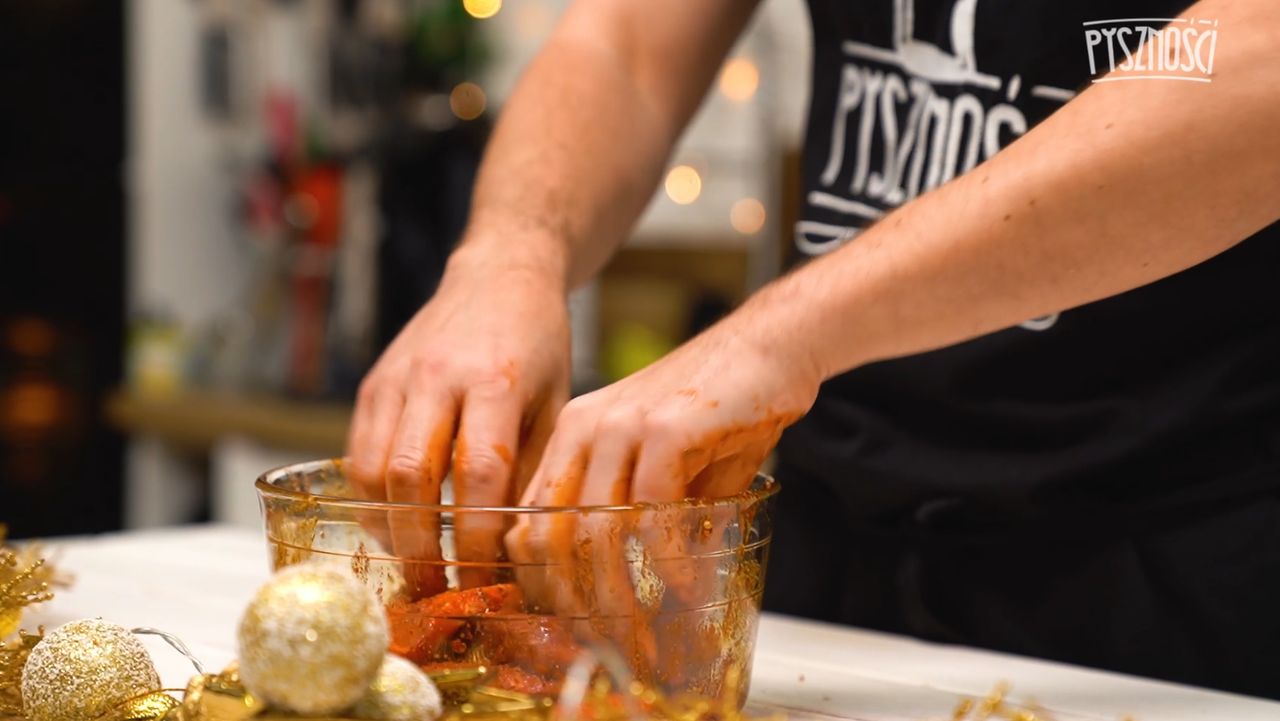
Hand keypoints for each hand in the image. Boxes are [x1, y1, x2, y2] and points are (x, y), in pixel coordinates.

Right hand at [346, 244, 569, 595]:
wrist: (498, 274)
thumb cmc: (539, 343)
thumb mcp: (557, 400)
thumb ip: (534, 465)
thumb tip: (515, 542)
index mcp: (496, 379)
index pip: (478, 471)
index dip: (476, 532)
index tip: (484, 572)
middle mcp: (438, 376)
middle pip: (411, 476)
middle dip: (419, 542)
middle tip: (436, 584)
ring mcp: (398, 378)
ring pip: (373, 468)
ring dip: (388, 525)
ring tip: (413, 560)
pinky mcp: (373, 383)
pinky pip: (358, 452)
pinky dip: (372, 495)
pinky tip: (396, 519)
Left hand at [503, 308, 820, 667]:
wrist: (768, 348)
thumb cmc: (717, 411)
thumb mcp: (659, 465)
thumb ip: (633, 516)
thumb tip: (623, 589)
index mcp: (570, 436)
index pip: (528, 520)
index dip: (540, 581)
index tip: (567, 624)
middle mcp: (583, 428)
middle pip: (550, 534)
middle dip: (573, 601)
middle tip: (604, 641)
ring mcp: (620, 425)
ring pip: (595, 530)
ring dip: (619, 592)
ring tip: (645, 629)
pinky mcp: (665, 428)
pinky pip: (651, 512)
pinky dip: (668, 559)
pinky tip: (686, 583)